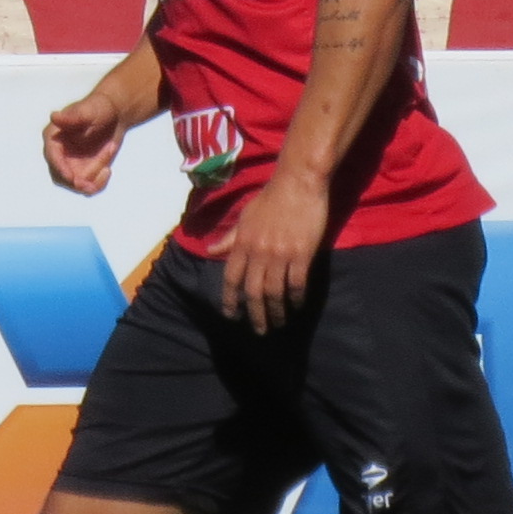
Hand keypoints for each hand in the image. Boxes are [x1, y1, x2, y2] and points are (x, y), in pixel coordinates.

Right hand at [42, 84, 134, 195]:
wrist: (114, 114)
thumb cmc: (99, 107)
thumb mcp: (88, 111)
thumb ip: (72, 117)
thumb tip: (54, 116)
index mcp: (54, 137)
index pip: (52, 156)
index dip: (60, 168)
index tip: (72, 178)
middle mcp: (59, 154)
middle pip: (61, 177)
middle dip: (77, 182)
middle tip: (92, 183)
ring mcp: (70, 165)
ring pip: (76, 185)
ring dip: (93, 178)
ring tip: (107, 162)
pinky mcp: (84, 173)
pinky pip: (88, 187)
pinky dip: (99, 183)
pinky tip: (108, 170)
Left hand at [218, 163, 331, 330]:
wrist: (298, 183)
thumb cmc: (271, 197)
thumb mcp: (245, 216)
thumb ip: (230, 237)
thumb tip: (211, 250)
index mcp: (243, 242)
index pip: (231, 278)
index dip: (230, 299)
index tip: (231, 315)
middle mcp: (259, 252)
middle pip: (253, 291)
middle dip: (255, 314)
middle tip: (259, 330)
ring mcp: (280, 254)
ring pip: (275, 292)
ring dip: (276, 311)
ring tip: (279, 323)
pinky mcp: (302, 254)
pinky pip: (297, 283)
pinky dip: (296, 298)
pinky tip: (297, 305)